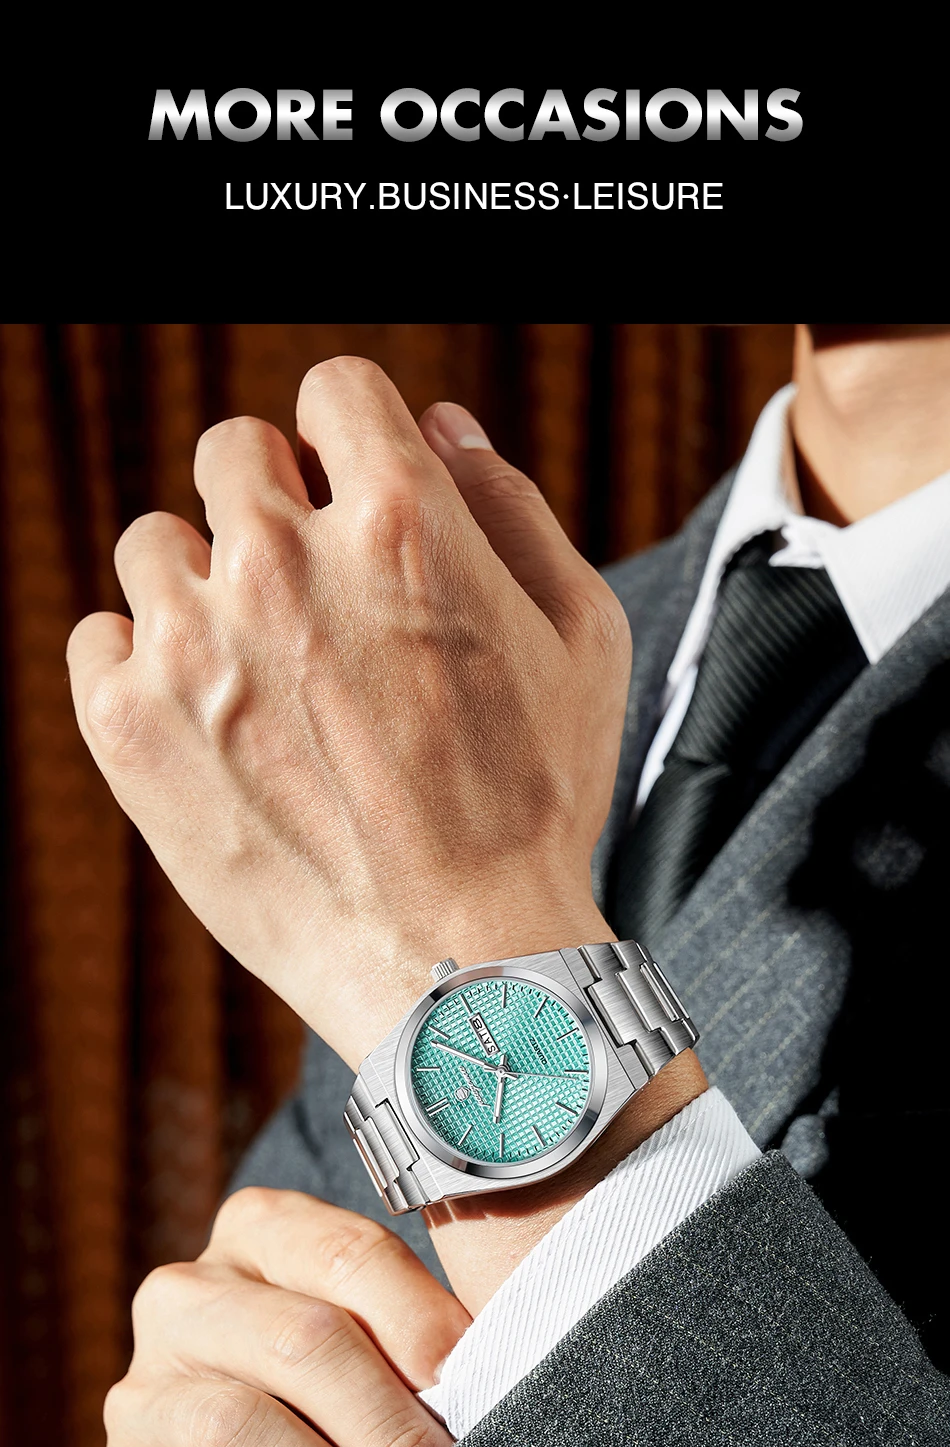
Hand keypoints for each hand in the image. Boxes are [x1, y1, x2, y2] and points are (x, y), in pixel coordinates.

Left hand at [66, 360, 629, 1071]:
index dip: (351, 440)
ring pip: (155, 544)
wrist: (457, 963)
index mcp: (401, 520)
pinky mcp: (130, 728)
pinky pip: (97, 638)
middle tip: (310, 591)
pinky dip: (140, 664)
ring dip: (203, 584)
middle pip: (231, 451)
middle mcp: (282, 560)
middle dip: (275, 502)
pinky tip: (203, 715)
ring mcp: (193, 644)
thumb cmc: (537, 804)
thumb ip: (511, 508)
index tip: (352, 496)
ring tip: (257, 668)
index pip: (334, 392)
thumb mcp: (580, 637)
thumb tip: (442, 428)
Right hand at [103, 1188, 469, 1446]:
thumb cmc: (324, 1420)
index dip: (421, 1319)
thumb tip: (492, 1382)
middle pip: (305, 1340)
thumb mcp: (364, 1362)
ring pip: (248, 1430)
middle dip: (393, 1428)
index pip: (349, 1252)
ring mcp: (146, 1390)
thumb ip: (411, 1348)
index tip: (475, 1382)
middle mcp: (187, 1295)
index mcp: (260, 1235)